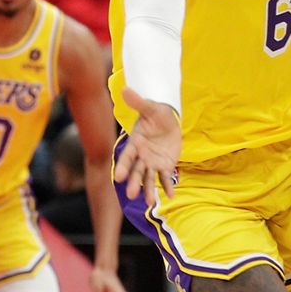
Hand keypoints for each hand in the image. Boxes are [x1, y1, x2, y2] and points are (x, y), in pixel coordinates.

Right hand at [113, 86, 180, 205]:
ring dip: (149, 190)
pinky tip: (171, 195)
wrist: (169, 121)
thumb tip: (124, 89)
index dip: (124, 167)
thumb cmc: (157, 114)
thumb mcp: (151, 108)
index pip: (128, 156)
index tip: (119, 178)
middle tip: (131, 195)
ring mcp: (152, 162)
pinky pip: (165, 177)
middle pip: (137, 171)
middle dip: (134, 183)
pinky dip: (168, 187)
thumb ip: (138, 103)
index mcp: (135, 143)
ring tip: (149, 202)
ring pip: (149, 177)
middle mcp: (142, 155)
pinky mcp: (165, 165)